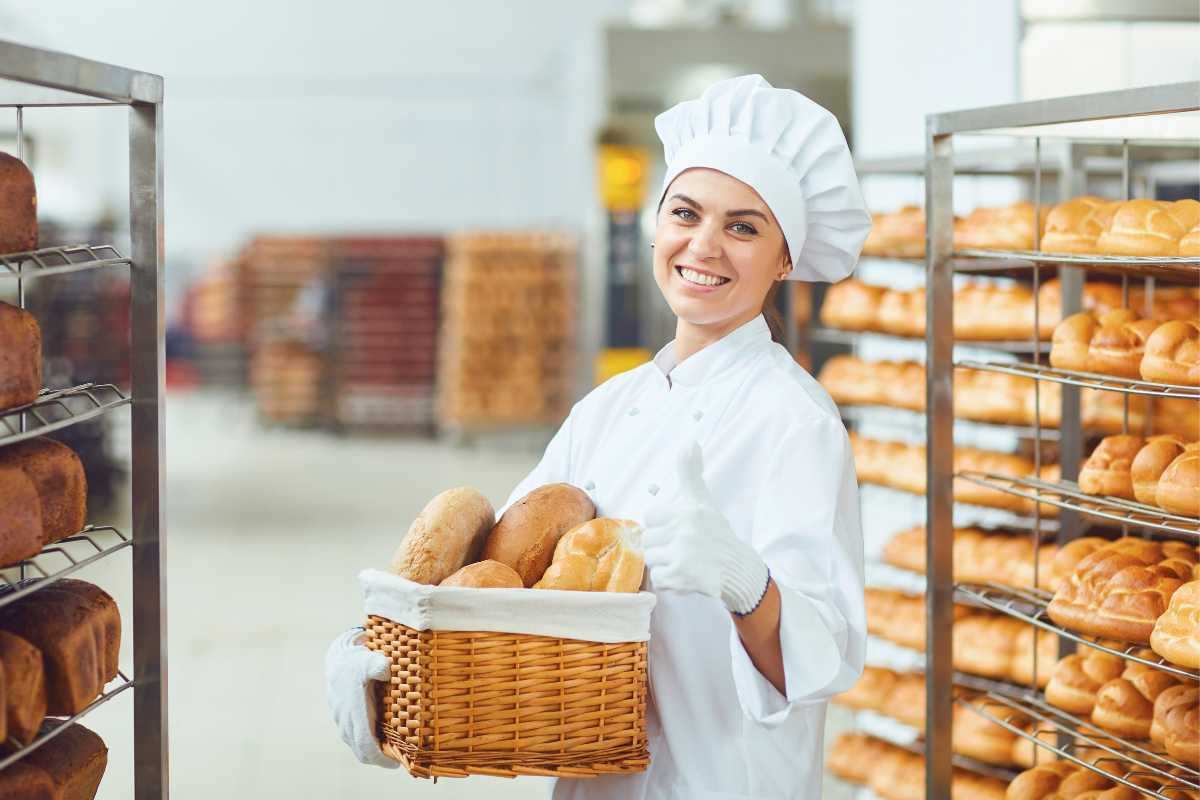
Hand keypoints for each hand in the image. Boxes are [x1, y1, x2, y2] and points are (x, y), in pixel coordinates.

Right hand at [324, 628, 398, 768]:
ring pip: (358, 747)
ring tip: (395, 751)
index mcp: (353, 712)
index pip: (364, 745)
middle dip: (380, 760)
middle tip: (400, 760)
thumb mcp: (369, 659)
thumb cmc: (357, 661)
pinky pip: (357, 740)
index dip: (379, 758)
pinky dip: (369, 745)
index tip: (395, 764)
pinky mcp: (345, 722)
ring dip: (375, 753)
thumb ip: (378, 665)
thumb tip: (386, 672)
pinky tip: (384, 739)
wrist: (338, 660)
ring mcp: (343, 723)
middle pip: (362, 752)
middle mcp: (346, 722)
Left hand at [643, 442, 769, 615]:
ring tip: (684, 562)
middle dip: (663, 546)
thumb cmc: (716, 533)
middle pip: (649, 539)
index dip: (663, 525)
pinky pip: (658, 579)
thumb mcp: (702, 500)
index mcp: (687, 511)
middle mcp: (684, 530)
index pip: (650, 517)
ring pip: (651, 559)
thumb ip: (690, 471)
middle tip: (683, 548)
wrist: (737, 568)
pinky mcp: (681, 577)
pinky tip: (685, 576)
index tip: (679, 530)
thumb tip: (690, 441)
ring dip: (665, 564)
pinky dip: (669, 581)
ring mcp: (682, 554)